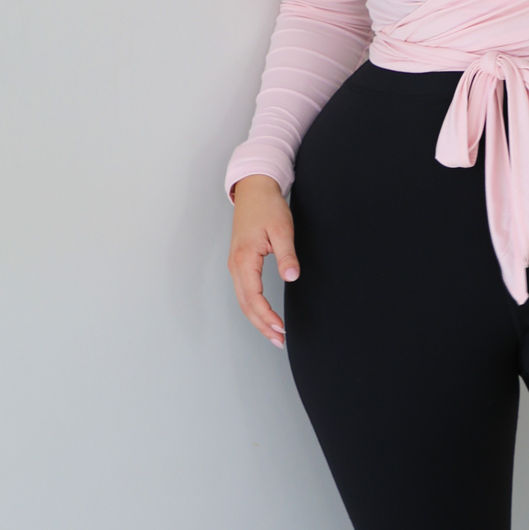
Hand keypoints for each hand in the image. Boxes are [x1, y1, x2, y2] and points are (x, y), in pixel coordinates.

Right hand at [228, 174, 298, 347]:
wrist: (254, 189)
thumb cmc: (267, 206)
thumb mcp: (282, 229)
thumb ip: (287, 255)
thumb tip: (292, 277)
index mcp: (244, 259)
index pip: (253, 297)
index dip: (267, 316)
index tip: (281, 328)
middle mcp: (236, 265)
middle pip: (246, 305)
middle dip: (261, 325)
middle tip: (279, 341)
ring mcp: (236, 265)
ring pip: (243, 300)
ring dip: (257, 319)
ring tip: (274, 334)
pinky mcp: (240, 263)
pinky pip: (244, 291)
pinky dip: (254, 307)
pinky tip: (265, 315)